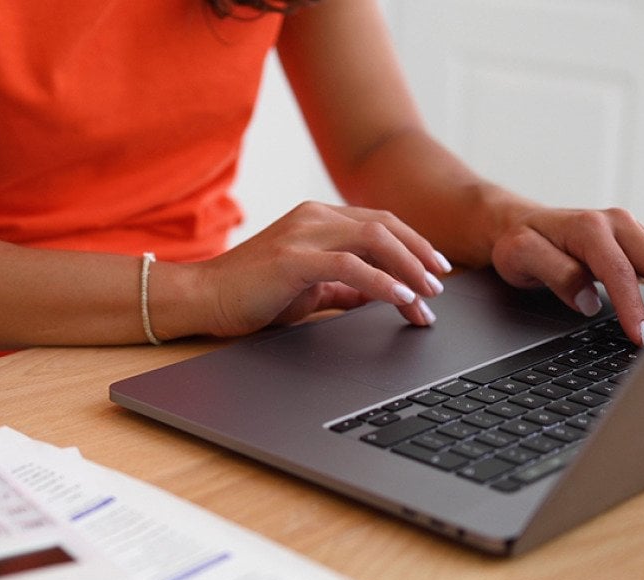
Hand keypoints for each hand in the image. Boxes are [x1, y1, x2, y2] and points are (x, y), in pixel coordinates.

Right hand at [190, 201, 450, 336]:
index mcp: (317, 219)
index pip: (378, 223)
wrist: (202, 298)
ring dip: (408, 267)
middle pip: (384, 226)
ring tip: (428, 294)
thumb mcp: (307, 289)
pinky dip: (382, 282)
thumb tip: (378, 295)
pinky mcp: (294, 259)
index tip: (435, 269)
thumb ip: (342, 288)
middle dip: (420, 253)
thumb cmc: (249, 294)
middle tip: (441, 281)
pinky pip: (350, 266)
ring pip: (374, 240)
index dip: (413, 244)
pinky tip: (401, 298)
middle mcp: (313, 218)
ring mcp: (303, 234)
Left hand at [488, 205, 643, 345]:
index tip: (640, 338)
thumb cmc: (519, 242)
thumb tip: (588, 300)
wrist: (518, 224)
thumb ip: (556, 274)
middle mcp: (618, 223)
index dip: (634, 307)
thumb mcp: (521, 256)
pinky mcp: (640, 241)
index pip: (621, 272)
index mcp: (589, 227)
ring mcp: (633, 230)